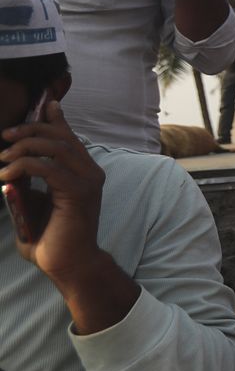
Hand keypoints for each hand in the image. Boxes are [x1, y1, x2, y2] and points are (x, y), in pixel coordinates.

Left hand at [0, 101, 106, 283]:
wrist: (68, 265)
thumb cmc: (51, 238)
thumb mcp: (36, 201)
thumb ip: (30, 181)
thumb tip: (13, 162)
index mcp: (84, 172)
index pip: (69, 136)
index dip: (55, 118)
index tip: (42, 105)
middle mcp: (91, 172)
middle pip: (60, 136)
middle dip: (30, 130)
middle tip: (5, 136)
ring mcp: (88, 181)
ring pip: (54, 146)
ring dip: (23, 147)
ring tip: (2, 159)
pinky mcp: (78, 192)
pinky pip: (47, 168)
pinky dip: (22, 166)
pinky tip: (6, 176)